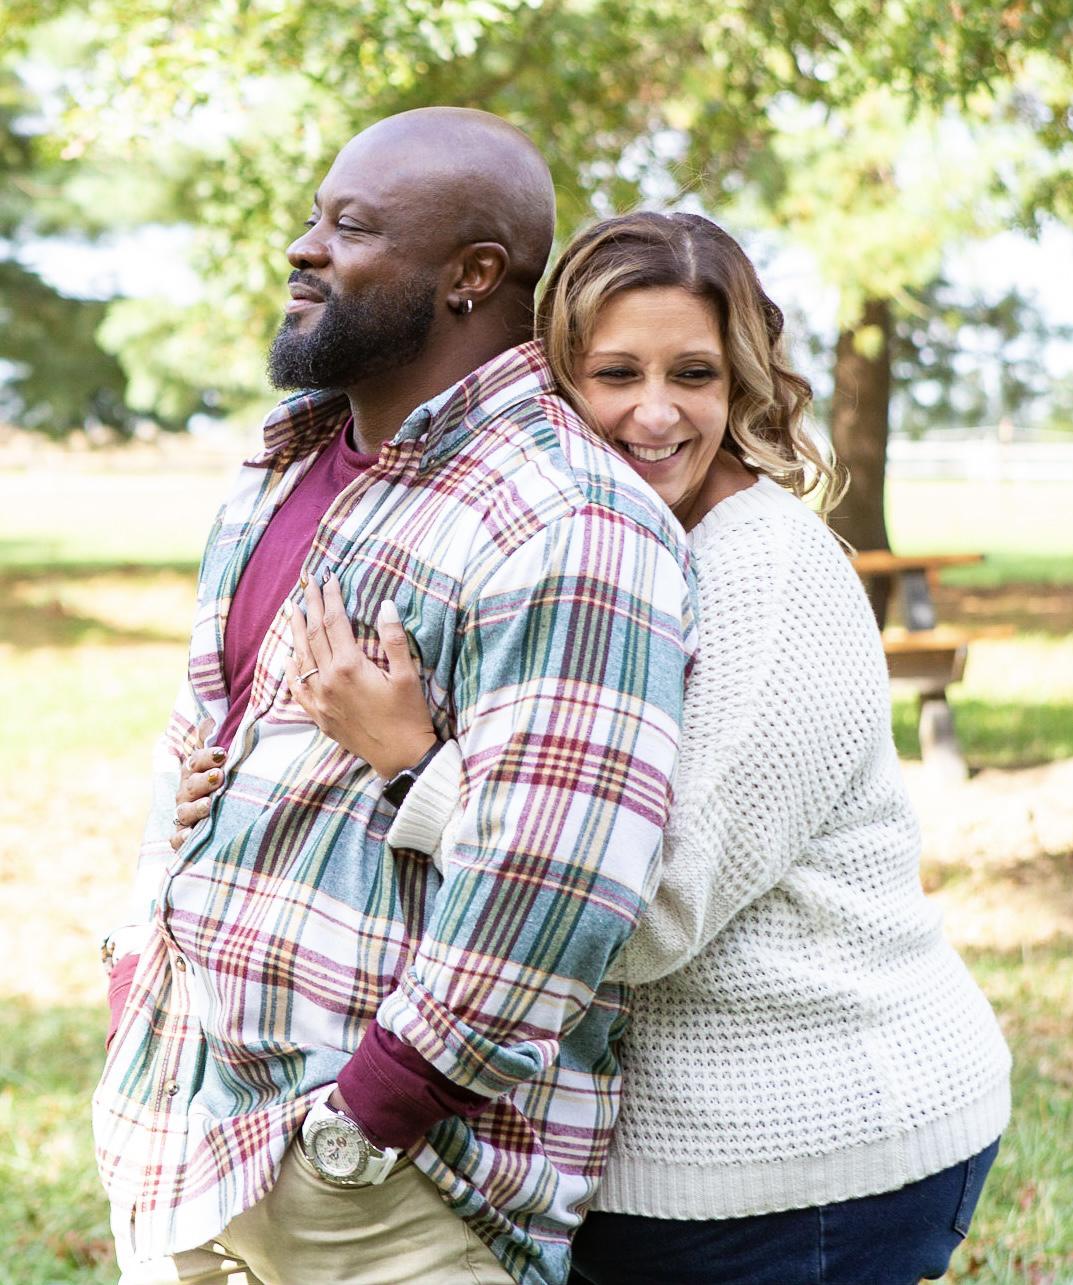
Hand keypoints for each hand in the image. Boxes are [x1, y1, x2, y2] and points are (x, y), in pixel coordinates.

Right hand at [171, 716, 225, 851]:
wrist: (212, 816)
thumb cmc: (218, 783)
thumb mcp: (217, 761)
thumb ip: (212, 742)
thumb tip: (210, 720)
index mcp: (193, 773)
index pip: (196, 761)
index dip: (208, 757)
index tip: (223, 753)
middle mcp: (186, 793)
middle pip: (191, 786)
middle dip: (204, 781)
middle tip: (219, 776)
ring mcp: (183, 815)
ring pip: (184, 811)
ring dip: (195, 808)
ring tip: (209, 805)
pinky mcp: (182, 837)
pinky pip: (177, 840)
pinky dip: (182, 839)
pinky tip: (191, 836)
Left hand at [284, 572, 437, 779]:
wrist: (400, 757)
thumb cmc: (409, 716)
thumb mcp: (408, 675)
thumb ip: (394, 639)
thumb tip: (385, 604)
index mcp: (350, 665)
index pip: (334, 621)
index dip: (331, 596)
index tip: (328, 577)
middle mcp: (328, 679)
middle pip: (314, 634)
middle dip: (311, 605)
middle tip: (306, 582)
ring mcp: (320, 698)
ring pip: (301, 656)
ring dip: (296, 630)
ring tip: (293, 609)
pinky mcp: (319, 715)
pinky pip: (297, 687)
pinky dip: (291, 668)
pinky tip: (289, 657)